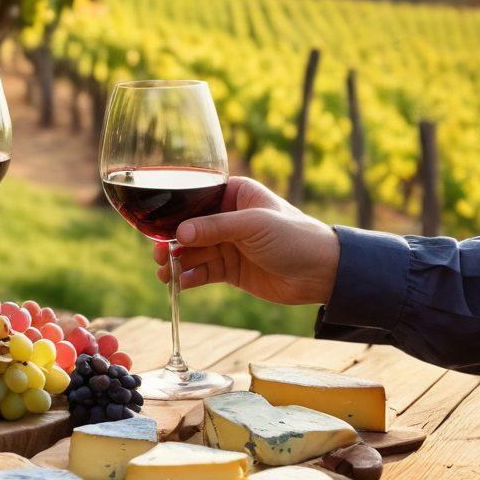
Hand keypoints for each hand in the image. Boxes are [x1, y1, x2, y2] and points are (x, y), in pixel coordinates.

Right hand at [153, 177, 339, 305]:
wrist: (322, 273)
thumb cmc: (294, 237)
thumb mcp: (253, 226)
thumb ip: (215, 228)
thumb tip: (178, 234)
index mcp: (235, 194)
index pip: (196, 199)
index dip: (175, 213)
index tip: (157, 228)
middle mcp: (228, 217)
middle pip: (189, 228)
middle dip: (171, 242)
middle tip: (158, 256)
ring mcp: (229, 244)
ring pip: (192, 252)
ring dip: (177, 263)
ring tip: (165, 274)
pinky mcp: (231, 269)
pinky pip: (203, 272)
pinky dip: (190, 278)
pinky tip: (181, 284)